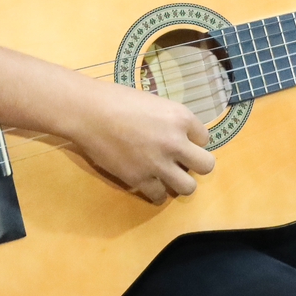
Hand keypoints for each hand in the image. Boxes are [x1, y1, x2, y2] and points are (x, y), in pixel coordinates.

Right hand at [71, 81, 215, 203]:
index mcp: (181, 117)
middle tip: (182, 162)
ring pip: (189, 187)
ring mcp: (158, 163)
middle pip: (207, 166)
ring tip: (168, 176)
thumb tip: (179, 136)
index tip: (181, 141)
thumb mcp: (155, 103)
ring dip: (181, 182)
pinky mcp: (139, 179)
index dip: (193, 141)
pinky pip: (160, 196)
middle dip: (197, 165)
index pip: (205, 138)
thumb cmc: (118, 100)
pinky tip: (151, 184)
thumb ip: (171, 121)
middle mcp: (176, 142)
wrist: (89, 113)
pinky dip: (157, 192)